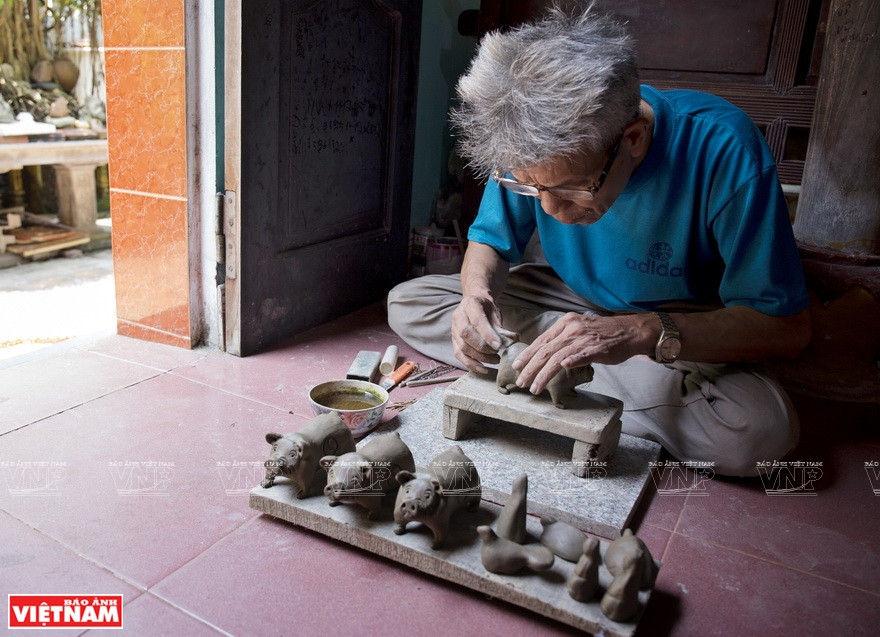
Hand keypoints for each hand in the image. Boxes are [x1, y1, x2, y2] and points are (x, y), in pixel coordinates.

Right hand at [451, 295, 517, 372]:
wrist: (475, 305)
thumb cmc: (487, 309)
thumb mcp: (496, 313)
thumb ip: (501, 327)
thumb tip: (513, 340)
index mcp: (470, 304)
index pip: (477, 321)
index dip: (487, 335)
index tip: (499, 346)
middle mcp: (458, 316)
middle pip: (466, 335)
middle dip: (483, 347)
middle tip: (497, 353)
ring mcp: (454, 329)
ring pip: (462, 347)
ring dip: (479, 357)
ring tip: (494, 360)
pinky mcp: (453, 341)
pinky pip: (459, 354)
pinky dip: (470, 364)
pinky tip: (483, 368)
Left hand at [511, 313, 650, 393]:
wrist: (630, 331)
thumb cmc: (603, 334)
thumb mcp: (579, 330)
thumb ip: (562, 339)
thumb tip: (543, 354)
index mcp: (566, 323)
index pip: (542, 340)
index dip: (528, 354)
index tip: (516, 366)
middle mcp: (572, 328)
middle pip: (545, 350)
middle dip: (530, 367)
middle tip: (520, 381)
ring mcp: (584, 338)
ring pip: (557, 357)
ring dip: (543, 374)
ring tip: (534, 387)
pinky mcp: (596, 348)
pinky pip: (580, 355)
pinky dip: (570, 361)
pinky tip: (561, 370)